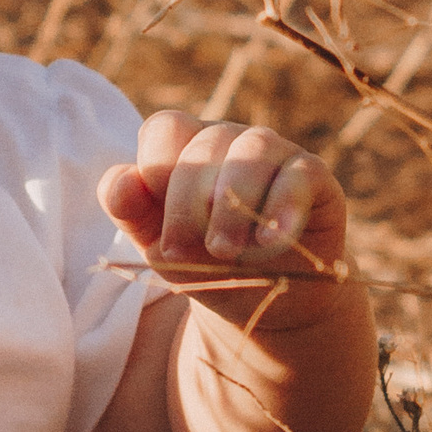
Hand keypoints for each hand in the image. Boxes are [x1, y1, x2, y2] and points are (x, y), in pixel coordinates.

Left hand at [97, 112, 349, 331]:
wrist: (265, 300)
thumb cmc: (204, 261)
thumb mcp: (157, 241)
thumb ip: (129, 211)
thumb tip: (119, 183)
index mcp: (184, 145)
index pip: (164, 130)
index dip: (157, 177)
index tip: (164, 235)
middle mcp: (228, 138)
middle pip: (205, 146)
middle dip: (190, 204)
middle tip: (191, 252)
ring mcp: (273, 152)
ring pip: (252, 151)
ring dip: (233, 204)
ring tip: (224, 251)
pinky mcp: (313, 176)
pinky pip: (299, 175)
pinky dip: (282, 209)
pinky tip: (269, 241)